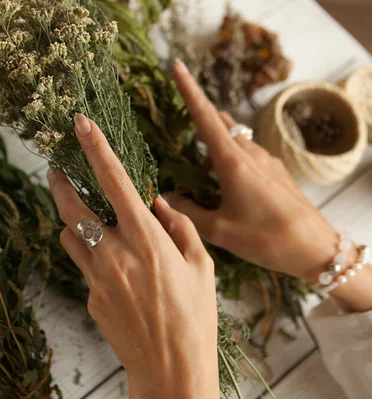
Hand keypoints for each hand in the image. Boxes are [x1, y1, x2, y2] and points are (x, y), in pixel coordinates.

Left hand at [48, 113, 218, 397]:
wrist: (171, 369)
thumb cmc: (195, 318)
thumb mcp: (202, 266)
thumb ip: (179, 227)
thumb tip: (158, 202)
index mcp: (147, 240)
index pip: (115, 182)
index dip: (96, 148)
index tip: (80, 124)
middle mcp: (115, 254)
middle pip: (72, 207)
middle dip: (60, 183)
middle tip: (54, 169)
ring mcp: (97, 277)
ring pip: (68, 235)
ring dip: (73, 221)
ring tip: (86, 219)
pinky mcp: (89, 297)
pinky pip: (82, 264)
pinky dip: (90, 254)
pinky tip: (110, 266)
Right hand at [168, 60, 371, 311]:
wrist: (317, 248)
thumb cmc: (266, 239)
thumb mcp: (220, 231)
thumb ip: (188, 211)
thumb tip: (166, 196)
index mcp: (233, 163)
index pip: (205, 118)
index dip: (188, 91)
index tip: (175, 66)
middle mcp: (250, 154)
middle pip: (221, 120)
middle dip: (199, 108)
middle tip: (177, 107)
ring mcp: (266, 160)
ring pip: (235, 135)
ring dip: (215, 132)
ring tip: (195, 145)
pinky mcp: (275, 171)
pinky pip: (247, 150)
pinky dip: (229, 150)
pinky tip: (222, 172)